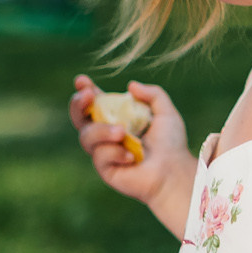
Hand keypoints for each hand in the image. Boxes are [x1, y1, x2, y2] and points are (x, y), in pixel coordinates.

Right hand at [69, 74, 191, 222]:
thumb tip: (130, 86)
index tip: (82, 80)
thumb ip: (153, 94)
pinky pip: (99, 156)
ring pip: (86, 136)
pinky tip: (132, 158)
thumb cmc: (171, 145)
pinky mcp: (104, 169)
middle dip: (78, 104)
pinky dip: (115, 153)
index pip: (94, 102)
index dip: (84, 90)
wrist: (173, 172)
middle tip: (88, 97)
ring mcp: (103, 152)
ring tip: (122, 132)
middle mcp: (106, 134)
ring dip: (102, 131)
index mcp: (116, 118)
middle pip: (78, 117)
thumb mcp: (165, 112)